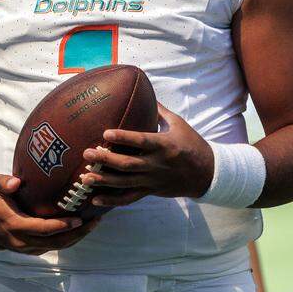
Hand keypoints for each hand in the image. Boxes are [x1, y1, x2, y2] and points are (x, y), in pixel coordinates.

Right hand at [0, 175, 99, 253]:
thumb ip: (4, 183)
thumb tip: (17, 181)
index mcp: (14, 225)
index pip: (42, 229)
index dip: (61, 225)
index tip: (78, 218)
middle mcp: (22, 241)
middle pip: (56, 241)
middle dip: (77, 233)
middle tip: (94, 221)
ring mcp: (29, 249)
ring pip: (58, 247)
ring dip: (77, 237)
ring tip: (93, 224)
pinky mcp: (35, 251)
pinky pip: (55, 247)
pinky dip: (70, 239)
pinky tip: (81, 228)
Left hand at [79, 103, 212, 207]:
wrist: (208, 174)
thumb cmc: (192, 144)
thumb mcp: (179, 124)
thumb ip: (159, 110)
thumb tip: (143, 90)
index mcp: (164, 145)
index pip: (142, 141)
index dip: (124, 138)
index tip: (106, 133)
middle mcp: (157, 164)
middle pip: (129, 164)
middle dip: (106, 160)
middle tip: (86, 153)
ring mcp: (153, 180)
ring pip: (126, 183)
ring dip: (104, 181)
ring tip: (84, 178)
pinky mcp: (151, 191)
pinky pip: (129, 198)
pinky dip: (112, 201)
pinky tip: (95, 199)